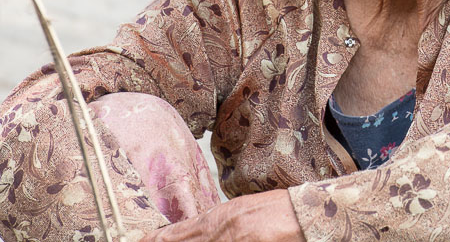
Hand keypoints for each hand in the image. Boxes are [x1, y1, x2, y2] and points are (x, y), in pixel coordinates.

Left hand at [140, 188, 305, 241]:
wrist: (306, 212)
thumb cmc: (280, 210)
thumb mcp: (244, 209)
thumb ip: (221, 220)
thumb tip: (204, 229)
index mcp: (221, 215)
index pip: (181, 231)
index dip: (159, 238)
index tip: (143, 241)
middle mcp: (221, 229)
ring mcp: (233, 241)